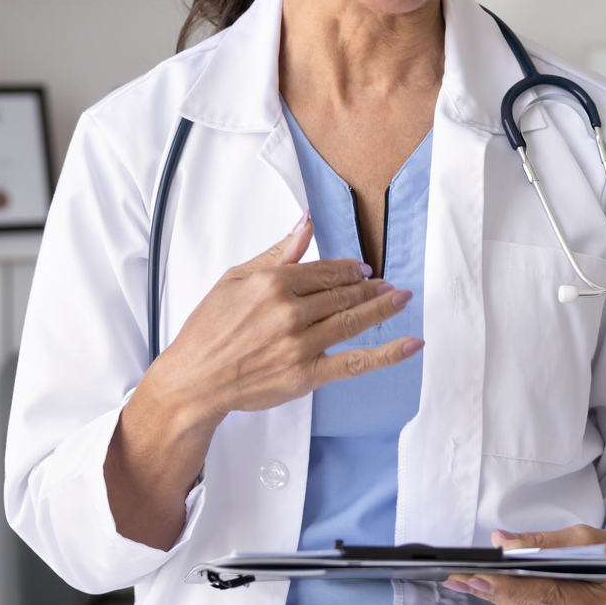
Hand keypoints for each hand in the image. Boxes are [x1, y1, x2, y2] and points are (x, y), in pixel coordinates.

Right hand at [146, 214, 419, 427]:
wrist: (194, 380)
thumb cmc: (208, 331)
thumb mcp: (236, 279)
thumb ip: (277, 253)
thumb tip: (305, 224)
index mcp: (273, 283)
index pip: (324, 271)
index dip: (348, 269)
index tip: (361, 270)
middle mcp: (291, 311)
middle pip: (343, 294)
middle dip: (369, 287)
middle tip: (387, 284)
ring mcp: (301, 344)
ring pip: (353, 320)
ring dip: (382, 308)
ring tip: (401, 299)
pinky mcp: (307, 374)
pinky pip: (357, 362)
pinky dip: (388, 353)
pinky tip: (411, 343)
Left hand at [445, 525, 605, 604]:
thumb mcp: (584, 537)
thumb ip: (542, 543)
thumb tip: (502, 543)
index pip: (550, 595)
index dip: (510, 586)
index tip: (476, 577)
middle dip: (498, 591)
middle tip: (461, 575)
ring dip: (507, 601)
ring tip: (481, 582)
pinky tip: (513, 596)